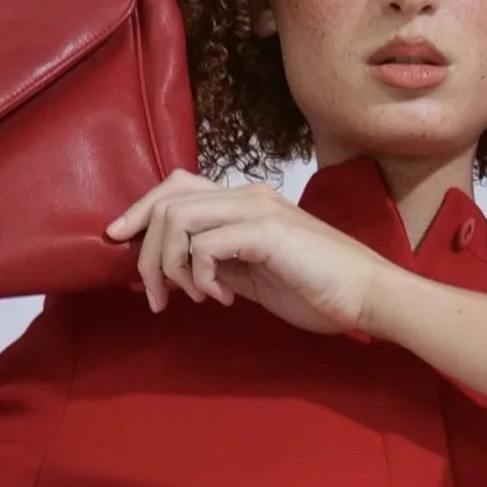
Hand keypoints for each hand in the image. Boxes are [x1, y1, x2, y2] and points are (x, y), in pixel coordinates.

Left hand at [105, 173, 386, 334]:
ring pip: (178, 219)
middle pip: (166, 200)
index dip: (139, 210)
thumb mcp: (255, 276)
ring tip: (192, 297)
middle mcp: (247, 196)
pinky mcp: (266, 232)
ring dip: (170, 265)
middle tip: (155, 296)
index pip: (176, 187)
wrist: (367, 295)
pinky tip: (224, 299)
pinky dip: (202, 277)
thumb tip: (181, 269)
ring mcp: (257, 210)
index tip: (118, 242)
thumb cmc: (319, 289)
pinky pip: (206, 246)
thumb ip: (220, 264)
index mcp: (245, 202)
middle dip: (145, 250)